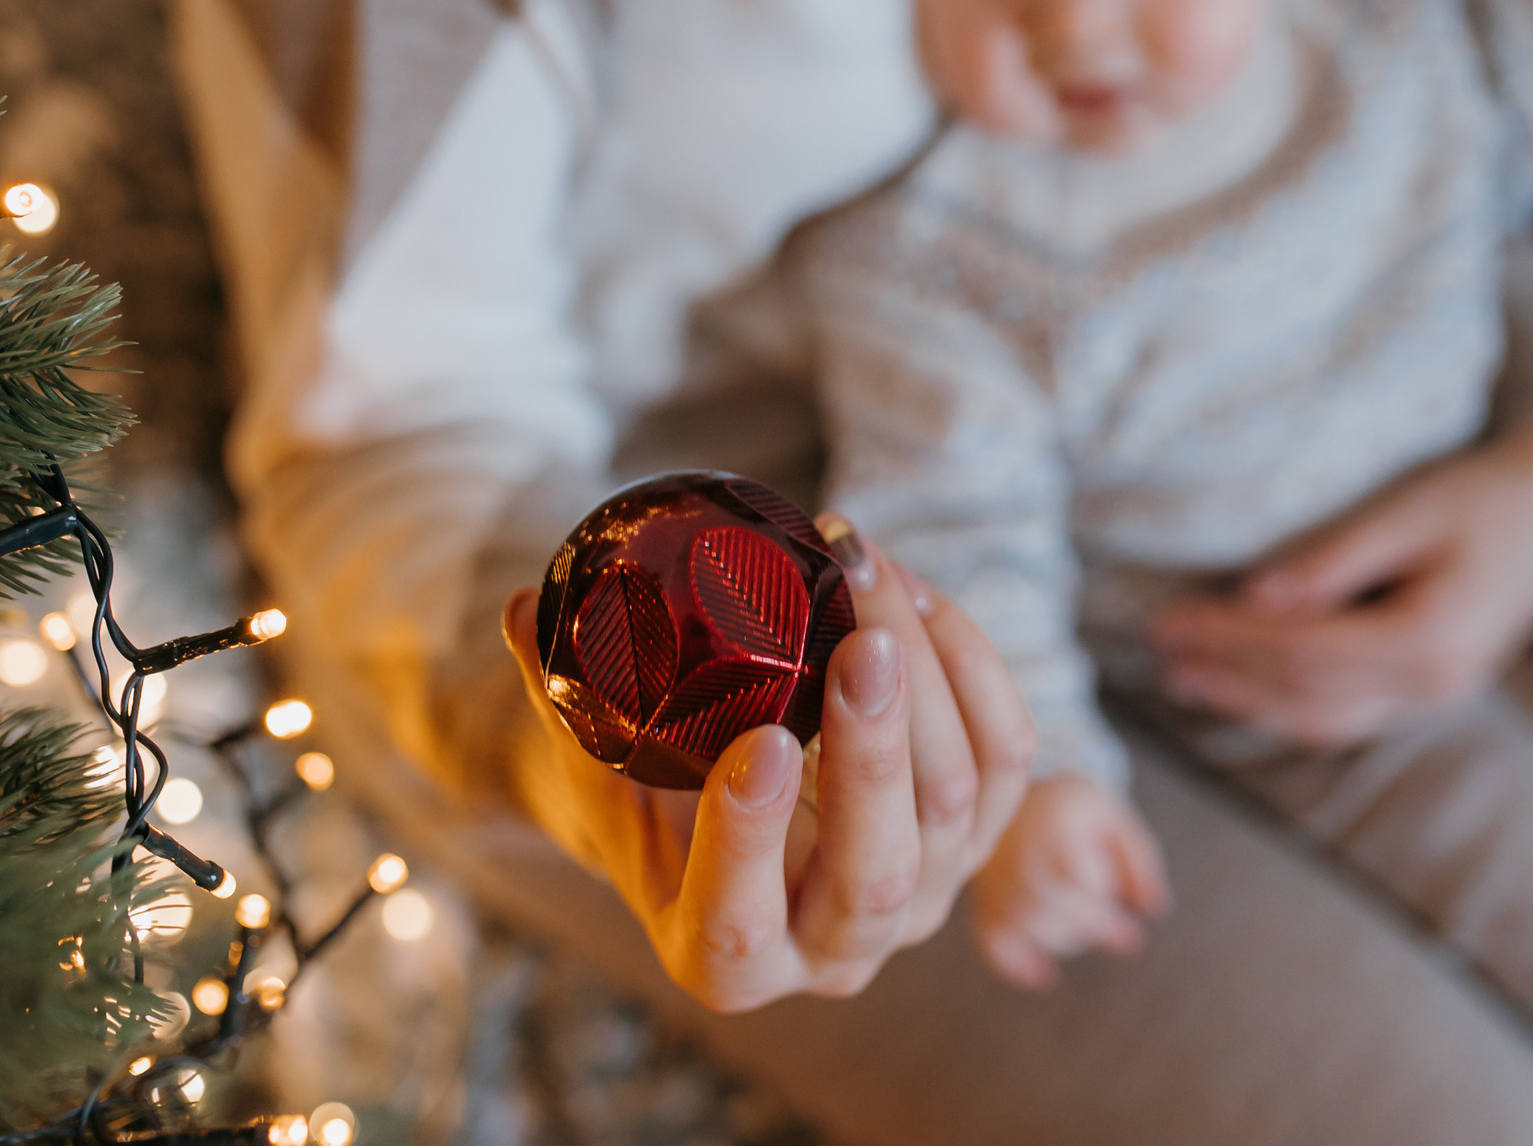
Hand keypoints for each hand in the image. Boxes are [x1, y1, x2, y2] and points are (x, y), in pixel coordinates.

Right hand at [502, 522, 1035, 1010]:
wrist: (715, 801)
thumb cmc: (637, 781)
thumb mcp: (586, 758)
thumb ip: (555, 690)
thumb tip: (526, 610)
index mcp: (722, 955)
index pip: (738, 923)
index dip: (750, 841)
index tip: (757, 743)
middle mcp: (832, 948)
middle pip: (879, 875)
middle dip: (878, 754)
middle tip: (859, 643)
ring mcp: (918, 898)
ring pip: (959, 808)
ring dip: (931, 684)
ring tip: (874, 576)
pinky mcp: (975, 835)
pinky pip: (1005, 759)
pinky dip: (973, 669)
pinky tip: (917, 594)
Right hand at [970, 774, 1169, 989]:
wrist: (1012, 791)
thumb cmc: (1074, 811)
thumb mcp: (1114, 818)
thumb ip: (1140, 860)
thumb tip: (1155, 908)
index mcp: (1056, 822)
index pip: (1076, 878)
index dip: (1104, 916)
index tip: (1133, 936)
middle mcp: (1018, 847)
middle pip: (1044, 903)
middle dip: (1087, 929)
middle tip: (1123, 940)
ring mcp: (994, 872)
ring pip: (1017, 921)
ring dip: (1057, 941)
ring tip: (1085, 936)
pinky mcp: (982, 895)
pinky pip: (989, 935)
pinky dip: (1011, 962)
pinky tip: (1043, 974)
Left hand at [1147, 409, 1532, 745]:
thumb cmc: (1485, 493)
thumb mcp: (1410, 507)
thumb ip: (1337, 557)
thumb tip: (1257, 591)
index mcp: (1430, 640)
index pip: (1304, 651)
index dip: (1229, 639)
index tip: (1168, 617)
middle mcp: (1434, 684)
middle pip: (1305, 694)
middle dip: (1225, 673)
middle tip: (1156, 647)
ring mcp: (1436, 695)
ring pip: (1324, 719)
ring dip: (1247, 700)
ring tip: (1181, 676)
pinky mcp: (1430, 689)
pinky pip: (1347, 714)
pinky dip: (1287, 705)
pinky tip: (1244, 687)